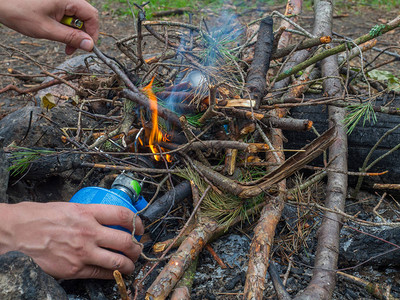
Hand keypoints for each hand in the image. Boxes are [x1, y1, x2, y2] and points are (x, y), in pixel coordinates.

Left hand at [0, 0, 98, 53]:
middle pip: (86, 17)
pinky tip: (54, 31)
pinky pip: (67, 14)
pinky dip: (64, 25)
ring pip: (76, 17)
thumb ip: (71, 38)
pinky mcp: (54, 2)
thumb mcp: (47, 30)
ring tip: (61, 41)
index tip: (86, 47)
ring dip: (72, 31)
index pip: (92, 16)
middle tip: (71, 48)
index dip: (93, 33)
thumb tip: (90, 46)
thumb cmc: (18, 11)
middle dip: (81, 34)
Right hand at [0, 202, 143, 278]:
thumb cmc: (40, 217)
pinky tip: (116, 272)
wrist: (17, 232)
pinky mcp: (74, 269)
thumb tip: (108, 218)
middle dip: (137, 247)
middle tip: (138, 248)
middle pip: (125, 241)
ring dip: (130, 264)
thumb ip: (91, 213)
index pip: (123, 215)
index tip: (140, 228)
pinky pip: (101, 274)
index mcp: (88, 212)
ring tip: (131, 264)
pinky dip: (113, 274)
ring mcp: (82, 252)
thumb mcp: (70, 206)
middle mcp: (88, 232)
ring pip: (118, 261)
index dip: (137, 222)